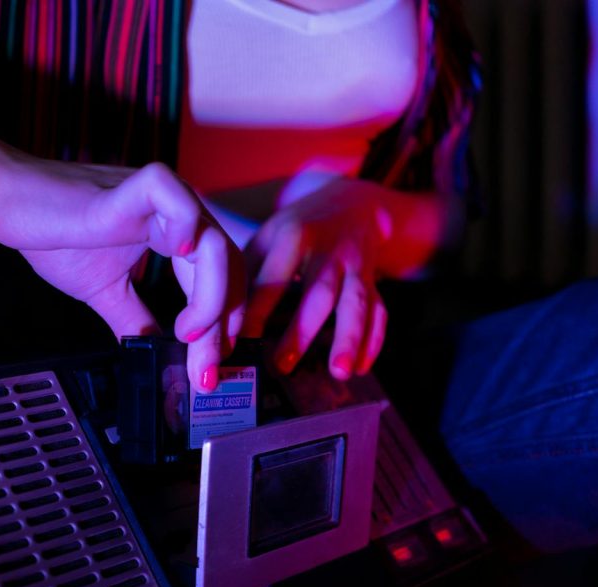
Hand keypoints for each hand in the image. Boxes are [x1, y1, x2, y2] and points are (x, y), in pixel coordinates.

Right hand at [0, 152, 244, 390]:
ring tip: (188, 331)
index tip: (209, 370)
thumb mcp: (104, 291)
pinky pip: (177, 199)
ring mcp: (159, 198)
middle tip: (205, 368)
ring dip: (211, 296)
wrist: (8, 201)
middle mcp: (176, 214)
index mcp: (174, 234)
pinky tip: (180, 255)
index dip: (222, 327)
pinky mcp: (133, 186)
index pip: (219, 280)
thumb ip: (134, 321)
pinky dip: (187, 226)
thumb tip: (156, 358)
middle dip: (222, 325)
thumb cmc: (52, 234)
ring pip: (213, 243)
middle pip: (227, 267)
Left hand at [241, 177, 390, 379]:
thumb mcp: (268, 236)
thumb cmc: (297, 228)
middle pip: (318, 294)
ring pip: (357, 304)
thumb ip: (247, 273)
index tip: (242, 340)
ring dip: (349, 339)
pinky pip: (380, 312)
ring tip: (340, 372)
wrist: (352, 204)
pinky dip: (373, 342)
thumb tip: (217, 320)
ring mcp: (356, 266)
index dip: (257, 310)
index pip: (273, 278)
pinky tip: (361, 369)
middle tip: (281, 366)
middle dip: (301, 331)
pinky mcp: (374, 281)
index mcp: (294, 236)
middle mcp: (329, 251)